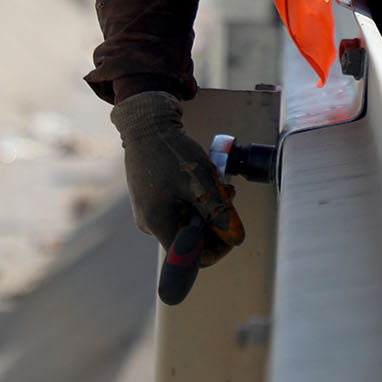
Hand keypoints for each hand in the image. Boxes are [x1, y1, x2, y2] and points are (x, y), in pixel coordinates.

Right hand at [110, 91, 244, 263]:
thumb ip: (219, 213)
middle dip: (215, 223)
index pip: (191, 256)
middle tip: (230, 198)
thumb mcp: (202, 182)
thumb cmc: (171, 151)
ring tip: (220, 184)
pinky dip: (195, 200)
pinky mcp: (151, 201)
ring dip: (208, 208)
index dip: (216, 248)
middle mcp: (150, 223)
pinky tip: (204, 180)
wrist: (146, 125)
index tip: (231, 230)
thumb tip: (235, 238)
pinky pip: (178, 210)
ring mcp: (149, 212)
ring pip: (187, 222)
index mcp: (159, 223)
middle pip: (191, 239)